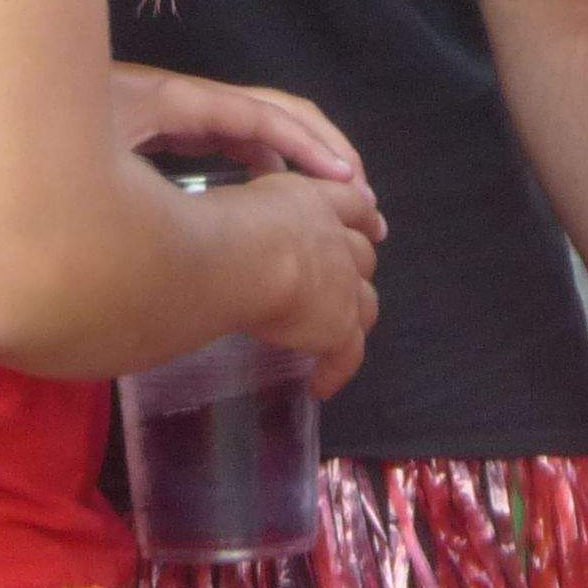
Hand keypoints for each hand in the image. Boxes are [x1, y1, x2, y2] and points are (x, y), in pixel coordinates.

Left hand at [111, 64, 365, 187]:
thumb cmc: (38, 141)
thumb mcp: (102, 152)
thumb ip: (159, 178)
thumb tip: (228, 209)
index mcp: (169, 98)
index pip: (258, 116)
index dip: (307, 146)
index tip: (347, 181)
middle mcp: (174, 98)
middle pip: (267, 109)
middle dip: (319, 145)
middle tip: (358, 196)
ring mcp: (164, 109)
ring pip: (249, 122)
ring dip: (295, 152)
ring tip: (331, 196)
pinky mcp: (151, 122)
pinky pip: (224, 132)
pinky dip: (260, 155)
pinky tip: (269, 186)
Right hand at [241, 169, 384, 399]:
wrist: (242, 257)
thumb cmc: (219, 222)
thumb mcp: (236, 201)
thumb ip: (248, 214)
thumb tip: (225, 227)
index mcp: (309, 201)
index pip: (349, 203)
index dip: (361, 217)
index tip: (368, 227)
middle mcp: (334, 238)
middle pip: (362, 254)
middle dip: (357, 267)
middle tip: (344, 284)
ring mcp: (343, 283)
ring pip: (366, 301)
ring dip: (355, 316)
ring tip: (340, 335)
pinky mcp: (339, 324)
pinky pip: (348, 354)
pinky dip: (337, 370)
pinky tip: (320, 386)